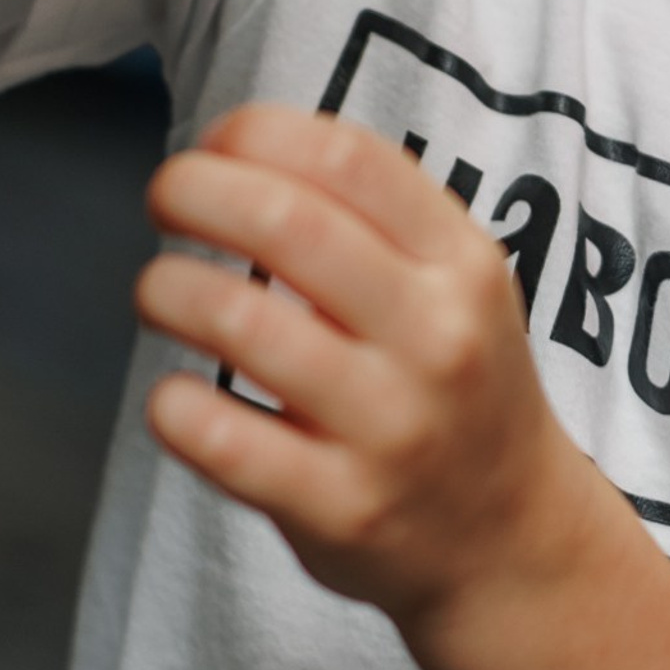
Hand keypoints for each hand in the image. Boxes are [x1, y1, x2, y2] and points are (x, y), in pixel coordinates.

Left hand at [136, 108, 599, 627]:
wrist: (511, 536)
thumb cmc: (455, 382)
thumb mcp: (457, 281)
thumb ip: (373, 216)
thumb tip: (236, 149)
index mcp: (463, 263)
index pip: (348, 159)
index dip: (257, 133)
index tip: (215, 145)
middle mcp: (436, 337)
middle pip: (288, 223)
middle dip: (195, 191)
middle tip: (164, 197)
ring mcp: (390, 427)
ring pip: (240, 322)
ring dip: (166, 288)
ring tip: (158, 291)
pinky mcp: (340, 508)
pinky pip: (222, 439)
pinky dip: (172, 404)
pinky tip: (175, 396)